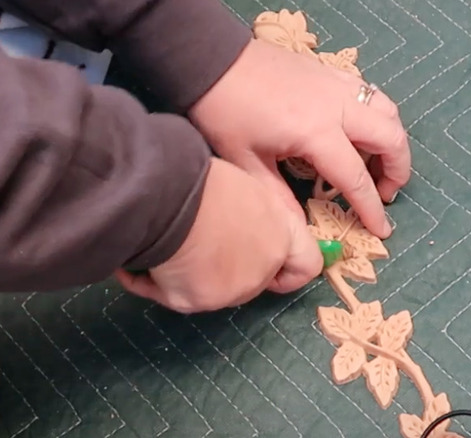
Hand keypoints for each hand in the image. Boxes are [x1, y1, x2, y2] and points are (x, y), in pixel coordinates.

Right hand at [114, 158, 322, 312]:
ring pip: (214, 290)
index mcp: (282, 233)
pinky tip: (138, 262)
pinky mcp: (197, 302)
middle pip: (253, 279)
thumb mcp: (243, 189)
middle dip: (230, 268)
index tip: (272, 264)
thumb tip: (236, 227)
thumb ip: (253, 217)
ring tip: (166, 244)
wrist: (168, 197)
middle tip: (200, 242)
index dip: (290, 269)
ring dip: (193, 274)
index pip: (306, 265)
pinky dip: (156, 282)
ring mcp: (232, 290)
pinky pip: (175, 295)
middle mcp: (264, 267)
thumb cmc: (206, 180)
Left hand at [188, 38, 410, 238]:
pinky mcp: (333, 72)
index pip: (356, 178)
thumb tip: (301, 234)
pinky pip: (371, 94)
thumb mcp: (245, 162)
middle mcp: (338, 106)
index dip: (372, 208)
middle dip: (398, 171)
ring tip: (378, 163)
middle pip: (391, 139)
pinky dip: (379, 116)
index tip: (382, 230)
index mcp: (316, 132)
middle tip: (384, 194)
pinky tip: (362, 131)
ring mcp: (338, 85)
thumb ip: (279, 199)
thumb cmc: (224, 111)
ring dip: (393, 141)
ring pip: (388, 111)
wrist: (212, 59)